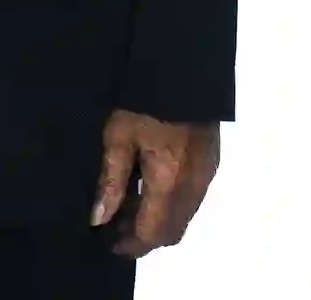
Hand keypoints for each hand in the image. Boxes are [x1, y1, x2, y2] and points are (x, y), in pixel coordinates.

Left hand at [90, 108, 218, 257]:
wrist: (184, 65)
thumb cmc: (142, 99)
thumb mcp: (118, 135)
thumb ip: (110, 179)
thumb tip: (99, 217)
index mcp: (169, 183)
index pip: (152, 233)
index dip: (130, 245)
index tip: (107, 242)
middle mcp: (193, 186)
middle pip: (171, 232)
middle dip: (144, 237)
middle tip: (115, 225)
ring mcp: (206, 174)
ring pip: (183, 216)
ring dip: (158, 220)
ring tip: (128, 204)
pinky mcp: (211, 160)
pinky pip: (192, 198)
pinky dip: (171, 203)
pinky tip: (150, 184)